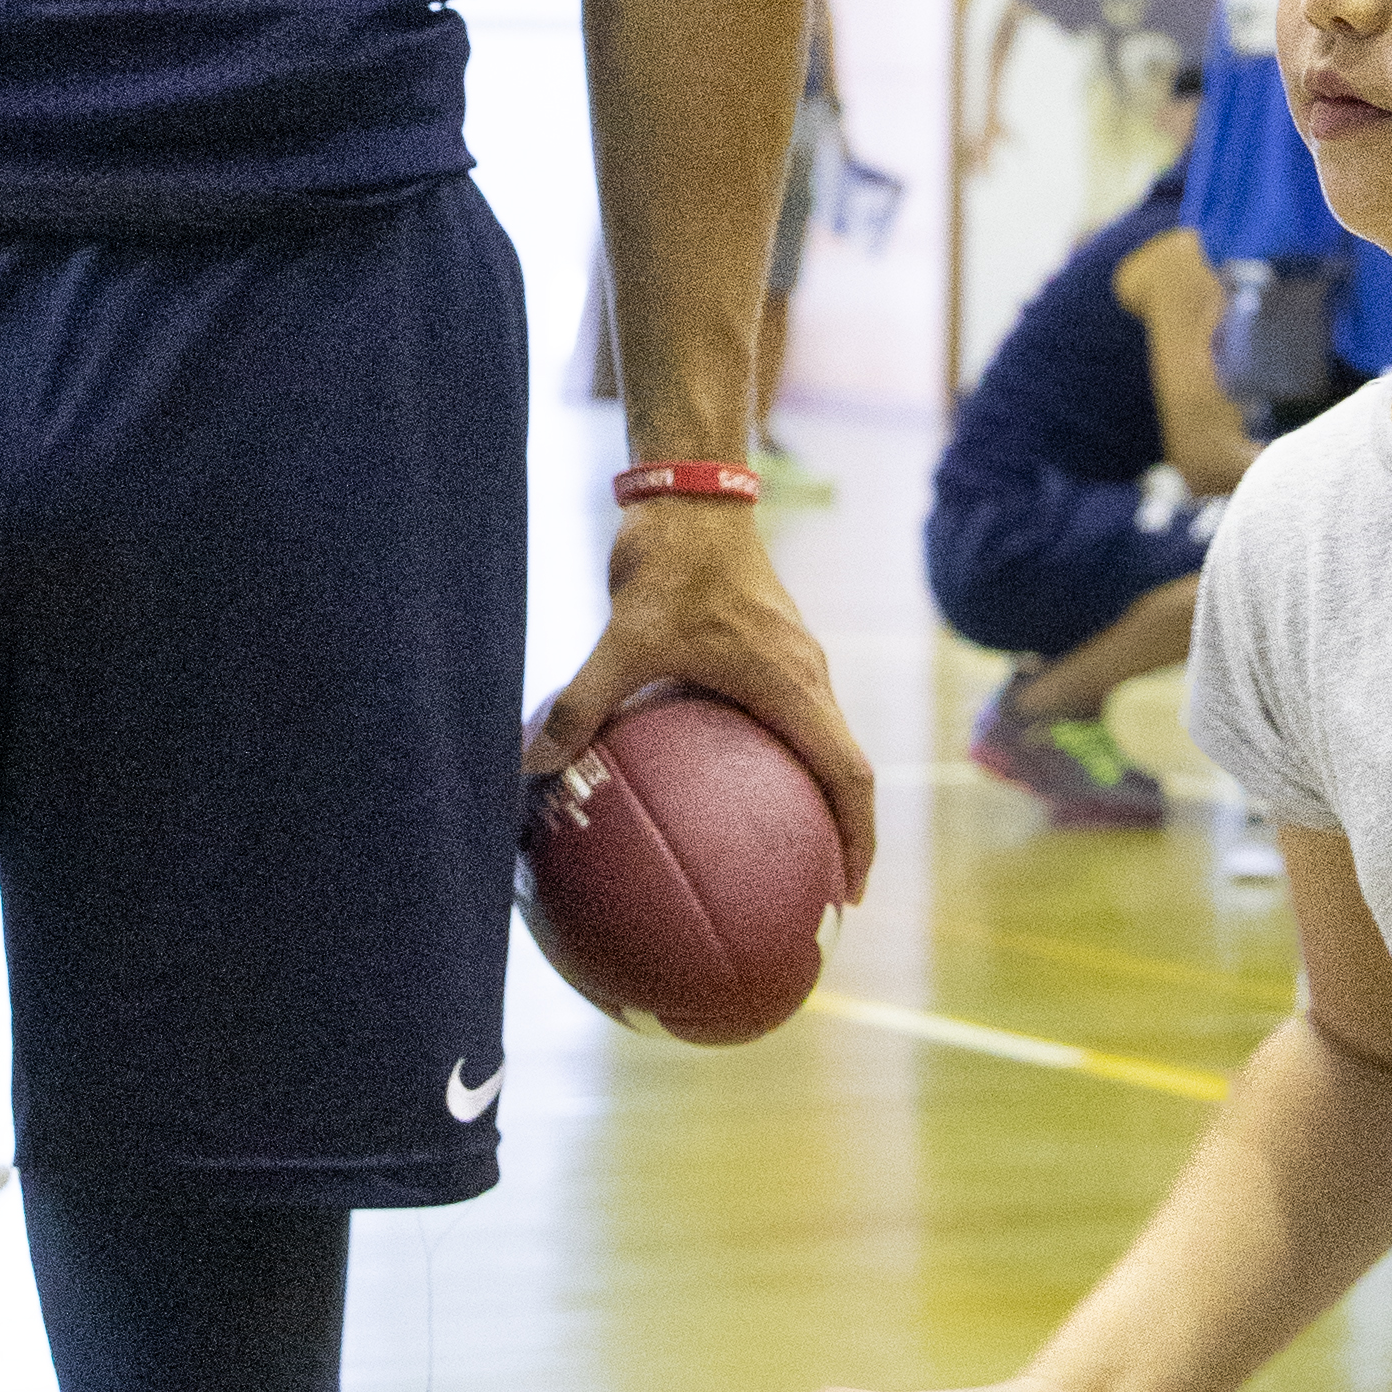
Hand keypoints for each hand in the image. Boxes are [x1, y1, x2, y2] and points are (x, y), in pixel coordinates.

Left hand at [526, 499, 875, 894]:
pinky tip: (722, 785)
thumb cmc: (669, 561)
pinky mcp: (774, 649)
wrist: (692, 492)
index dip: (859, 840)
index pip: (848, 776)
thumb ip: (582, 703)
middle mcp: (809, 677)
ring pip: (822, 745)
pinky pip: (789, 719)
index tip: (849, 898)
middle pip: (846, 771)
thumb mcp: (621, 637)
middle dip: (843, 837)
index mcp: (793, 684)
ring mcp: (796, 662)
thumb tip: (532, 767)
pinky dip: (779, 762)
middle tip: (818, 897)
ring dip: (815, 800)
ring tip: (783, 856)